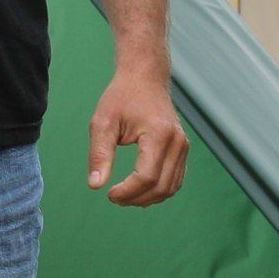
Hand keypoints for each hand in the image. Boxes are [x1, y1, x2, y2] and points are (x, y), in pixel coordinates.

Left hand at [88, 69, 188, 205]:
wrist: (145, 78)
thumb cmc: (122, 97)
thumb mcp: (103, 123)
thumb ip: (99, 155)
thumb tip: (95, 186)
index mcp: (158, 134)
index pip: (146, 176)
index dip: (127, 192)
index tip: (108, 193)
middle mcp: (177, 142)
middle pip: (160, 186)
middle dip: (136, 199)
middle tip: (114, 197)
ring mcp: (183, 146)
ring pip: (171, 188)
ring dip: (148, 199)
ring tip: (125, 196)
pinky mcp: (183, 150)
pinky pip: (175, 180)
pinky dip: (158, 191)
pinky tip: (139, 190)